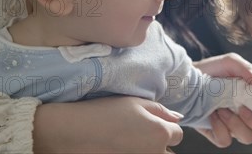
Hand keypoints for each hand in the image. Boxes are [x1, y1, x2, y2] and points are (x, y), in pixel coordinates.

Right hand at [33, 96, 182, 152]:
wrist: (73, 132)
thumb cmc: (104, 113)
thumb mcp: (136, 102)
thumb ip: (161, 110)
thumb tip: (178, 118)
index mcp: (160, 133)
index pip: (178, 134)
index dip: (167, 126)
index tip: (154, 122)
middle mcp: (155, 153)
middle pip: (168, 150)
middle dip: (160, 142)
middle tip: (139, 132)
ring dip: (149, 149)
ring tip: (128, 141)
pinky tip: (120, 147)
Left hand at [193, 53, 251, 146]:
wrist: (187, 80)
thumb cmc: (212, 70)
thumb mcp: (231, 63)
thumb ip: (247, 69)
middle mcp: (251, 114)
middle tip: (243, 108)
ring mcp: (236, 126)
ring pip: (249, 138)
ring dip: (236, 123)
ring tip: (222, 107)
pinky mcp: (219, 134)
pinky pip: (226, 140)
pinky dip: (220, 128)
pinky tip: (213, 114)